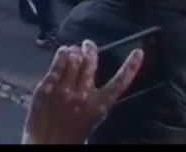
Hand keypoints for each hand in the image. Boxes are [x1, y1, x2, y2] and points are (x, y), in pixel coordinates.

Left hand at [23, 41, 143, 144]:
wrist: (48, 144)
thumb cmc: (70, 135)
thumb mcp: (91, 119)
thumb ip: (93, 100)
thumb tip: (90, 78)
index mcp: (99, 106)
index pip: (120, 83)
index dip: (131, 67)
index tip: (138, 53)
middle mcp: (83, 95)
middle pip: (91, 65)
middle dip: (91, 50)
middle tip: (88, 44)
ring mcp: (64, 90)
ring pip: (74, 61)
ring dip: (75, 51)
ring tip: (74, 48)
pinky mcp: (47, 87)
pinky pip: (57, 65)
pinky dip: (62, 55)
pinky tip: (63, 51)